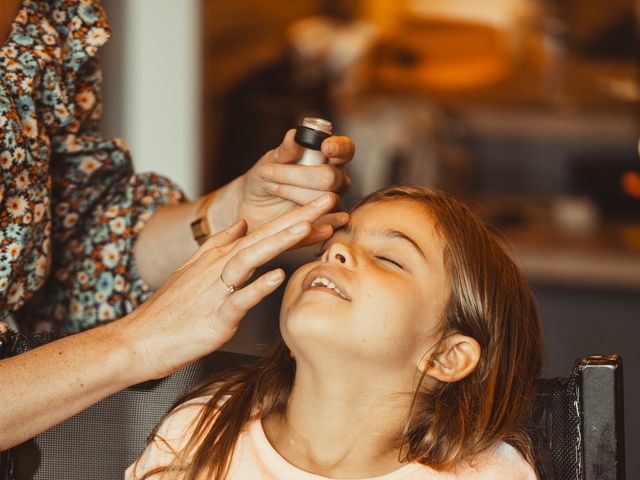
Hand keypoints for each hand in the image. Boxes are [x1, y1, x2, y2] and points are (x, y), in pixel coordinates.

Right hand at [124, 194, 339, 379]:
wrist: (140, 339)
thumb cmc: (170, 309)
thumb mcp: (193, 270)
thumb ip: (218, 245)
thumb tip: (242, 224)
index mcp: (220, 257)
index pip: (264, 232)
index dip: (294, 216)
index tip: (322, 204)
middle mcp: (220, 267)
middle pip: (264, 236)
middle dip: (298, 215)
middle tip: (329, 198)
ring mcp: (216, 289)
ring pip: (251, 258)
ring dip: (279, 241)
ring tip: (307, 225)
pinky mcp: (215, 315)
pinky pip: (239, 298)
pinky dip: (258, 286)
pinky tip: (278, 276)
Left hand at [211, 129, 353, 242]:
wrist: (252, 206)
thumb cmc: (264, 178)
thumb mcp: (270, 162)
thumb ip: (285, 151)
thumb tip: (294, 135)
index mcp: (328, 155)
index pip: (345, 149)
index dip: (338, 148)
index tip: (325, 147)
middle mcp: (336, 177)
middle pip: (331, 176)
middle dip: (298, 175)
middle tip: (270, 173)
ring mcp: (333, 200)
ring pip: (325, 198)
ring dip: (292, 192)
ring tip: (271, 188)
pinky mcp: (325, 221)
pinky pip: (325, 221)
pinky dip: (309, 217)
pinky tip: (294, 215)